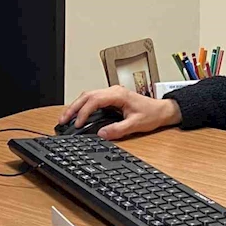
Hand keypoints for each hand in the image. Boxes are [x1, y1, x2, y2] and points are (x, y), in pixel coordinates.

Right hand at [59, 87, 181, 139]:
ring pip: (89, 95)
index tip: (78, 124)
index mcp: (119, 95)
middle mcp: (114, 91)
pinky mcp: (112, 98)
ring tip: (66, 118)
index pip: (95, 100)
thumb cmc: (152, 114)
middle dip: (73, 107)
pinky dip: (83, 106)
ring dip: (77, 106)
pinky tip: (78, 115)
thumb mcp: (135, 125)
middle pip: (87, 95)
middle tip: (62, 120)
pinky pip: (93, 99)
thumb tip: (101, 134)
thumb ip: (118, 130)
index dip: (84, 112)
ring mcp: (112, 93)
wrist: (162, 111)